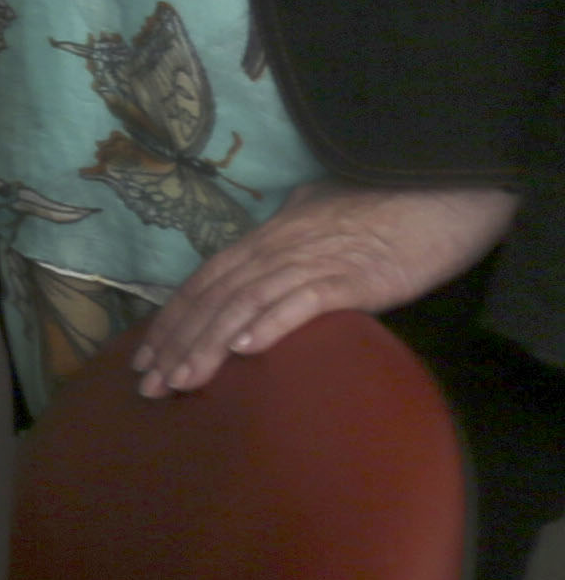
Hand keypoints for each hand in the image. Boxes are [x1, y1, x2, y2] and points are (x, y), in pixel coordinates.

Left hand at [133, 182, 518, 398]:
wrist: (437, 192)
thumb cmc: (382, 208)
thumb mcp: (319, 213)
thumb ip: (290, 228)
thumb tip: (271, 237)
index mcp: (264, 238)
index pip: (203, 283)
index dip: (170, 322)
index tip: (143, 360)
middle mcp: (276, 249)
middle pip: (213, 299)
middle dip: (176, 344)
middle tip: (148, 387)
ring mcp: (312, 261)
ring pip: (246, 304)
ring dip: (210, 345)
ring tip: (183, 381)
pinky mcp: (352, 277)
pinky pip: (303, 300)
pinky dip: (271, 323)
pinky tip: (246, 349)